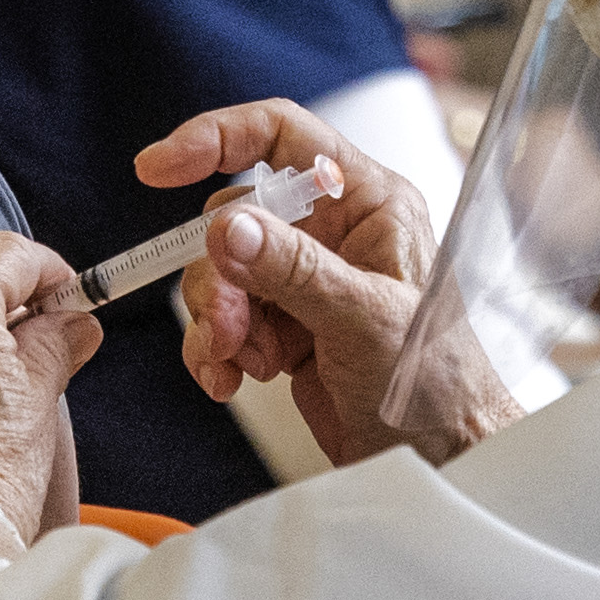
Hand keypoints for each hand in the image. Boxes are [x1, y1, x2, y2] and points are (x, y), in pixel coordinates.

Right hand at [138, 98, 487, 464]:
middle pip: (237, 216)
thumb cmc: (437, 387)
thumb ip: (294, 270)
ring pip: (223, 271)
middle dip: (220, 275)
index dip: (216, 138)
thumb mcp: (363, 320)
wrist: (440, 461)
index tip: (159, 169)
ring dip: (219, 320)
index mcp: (369, 203)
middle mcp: (335, 233)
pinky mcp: (287, 327)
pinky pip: (225, 319)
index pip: (282, 137)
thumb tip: (229, 228)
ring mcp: (307, 281)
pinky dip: (218, 350)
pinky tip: (234, 379)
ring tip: (241, 362)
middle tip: (228, 325)